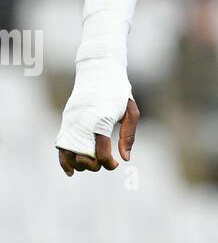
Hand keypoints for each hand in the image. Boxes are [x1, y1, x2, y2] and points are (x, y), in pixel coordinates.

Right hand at [57, 59, 139, 175]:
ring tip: (91, 164)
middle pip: (83, 156)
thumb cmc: (118, 92)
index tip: (115, 164)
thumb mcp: (131, 112)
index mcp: (100, 119)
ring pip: (69, 154)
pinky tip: (71, 172)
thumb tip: (124, 158)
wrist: (98, 70)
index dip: (108, 163)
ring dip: (80, 165)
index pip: (100, 151)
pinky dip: (64, 161)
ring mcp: (72, 122)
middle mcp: (83, 122)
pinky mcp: (66, 121)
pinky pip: (60, 146)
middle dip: (94, 165)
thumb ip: (129, 136)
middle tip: (104, 161)